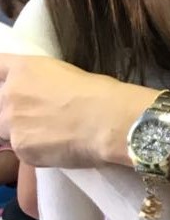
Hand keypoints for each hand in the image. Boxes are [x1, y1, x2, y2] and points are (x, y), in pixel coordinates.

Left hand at [0, 55, 147, 167]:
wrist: (109, 121)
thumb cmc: (100, 92)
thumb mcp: (68, 75)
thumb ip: (44, 85)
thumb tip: (44, 98)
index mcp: (24, 69)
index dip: (3, 78)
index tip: (9, 84)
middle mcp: (10, 93)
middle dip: (13, 109)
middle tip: (39, 116)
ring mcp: (11, 122)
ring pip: (5, 129)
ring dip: (22, 130)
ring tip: (50, 134)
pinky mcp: (20, 148)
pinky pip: (21, 149)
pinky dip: (36, 150)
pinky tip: (58, 147)